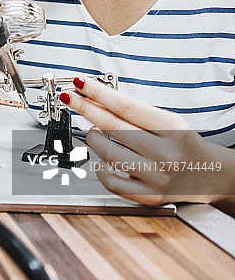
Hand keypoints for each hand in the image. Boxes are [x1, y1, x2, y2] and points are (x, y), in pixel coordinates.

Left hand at [60, 77, 229, 204]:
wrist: (209, 175)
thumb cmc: (182, 144)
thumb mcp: (168, 121)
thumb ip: (135, 112)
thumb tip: (96, 99)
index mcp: (172, 129)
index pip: (126, 107)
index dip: (99, 93)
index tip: (80, 84)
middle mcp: (164, 153)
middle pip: (113, 127)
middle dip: (86, 109)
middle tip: (70, 98)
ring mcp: (156, 176)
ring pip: (107, 154)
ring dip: (93, 138)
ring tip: (95, 132)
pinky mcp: (148, 195)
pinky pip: (111, 182)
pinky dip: (100, 168)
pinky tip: (102, 159)